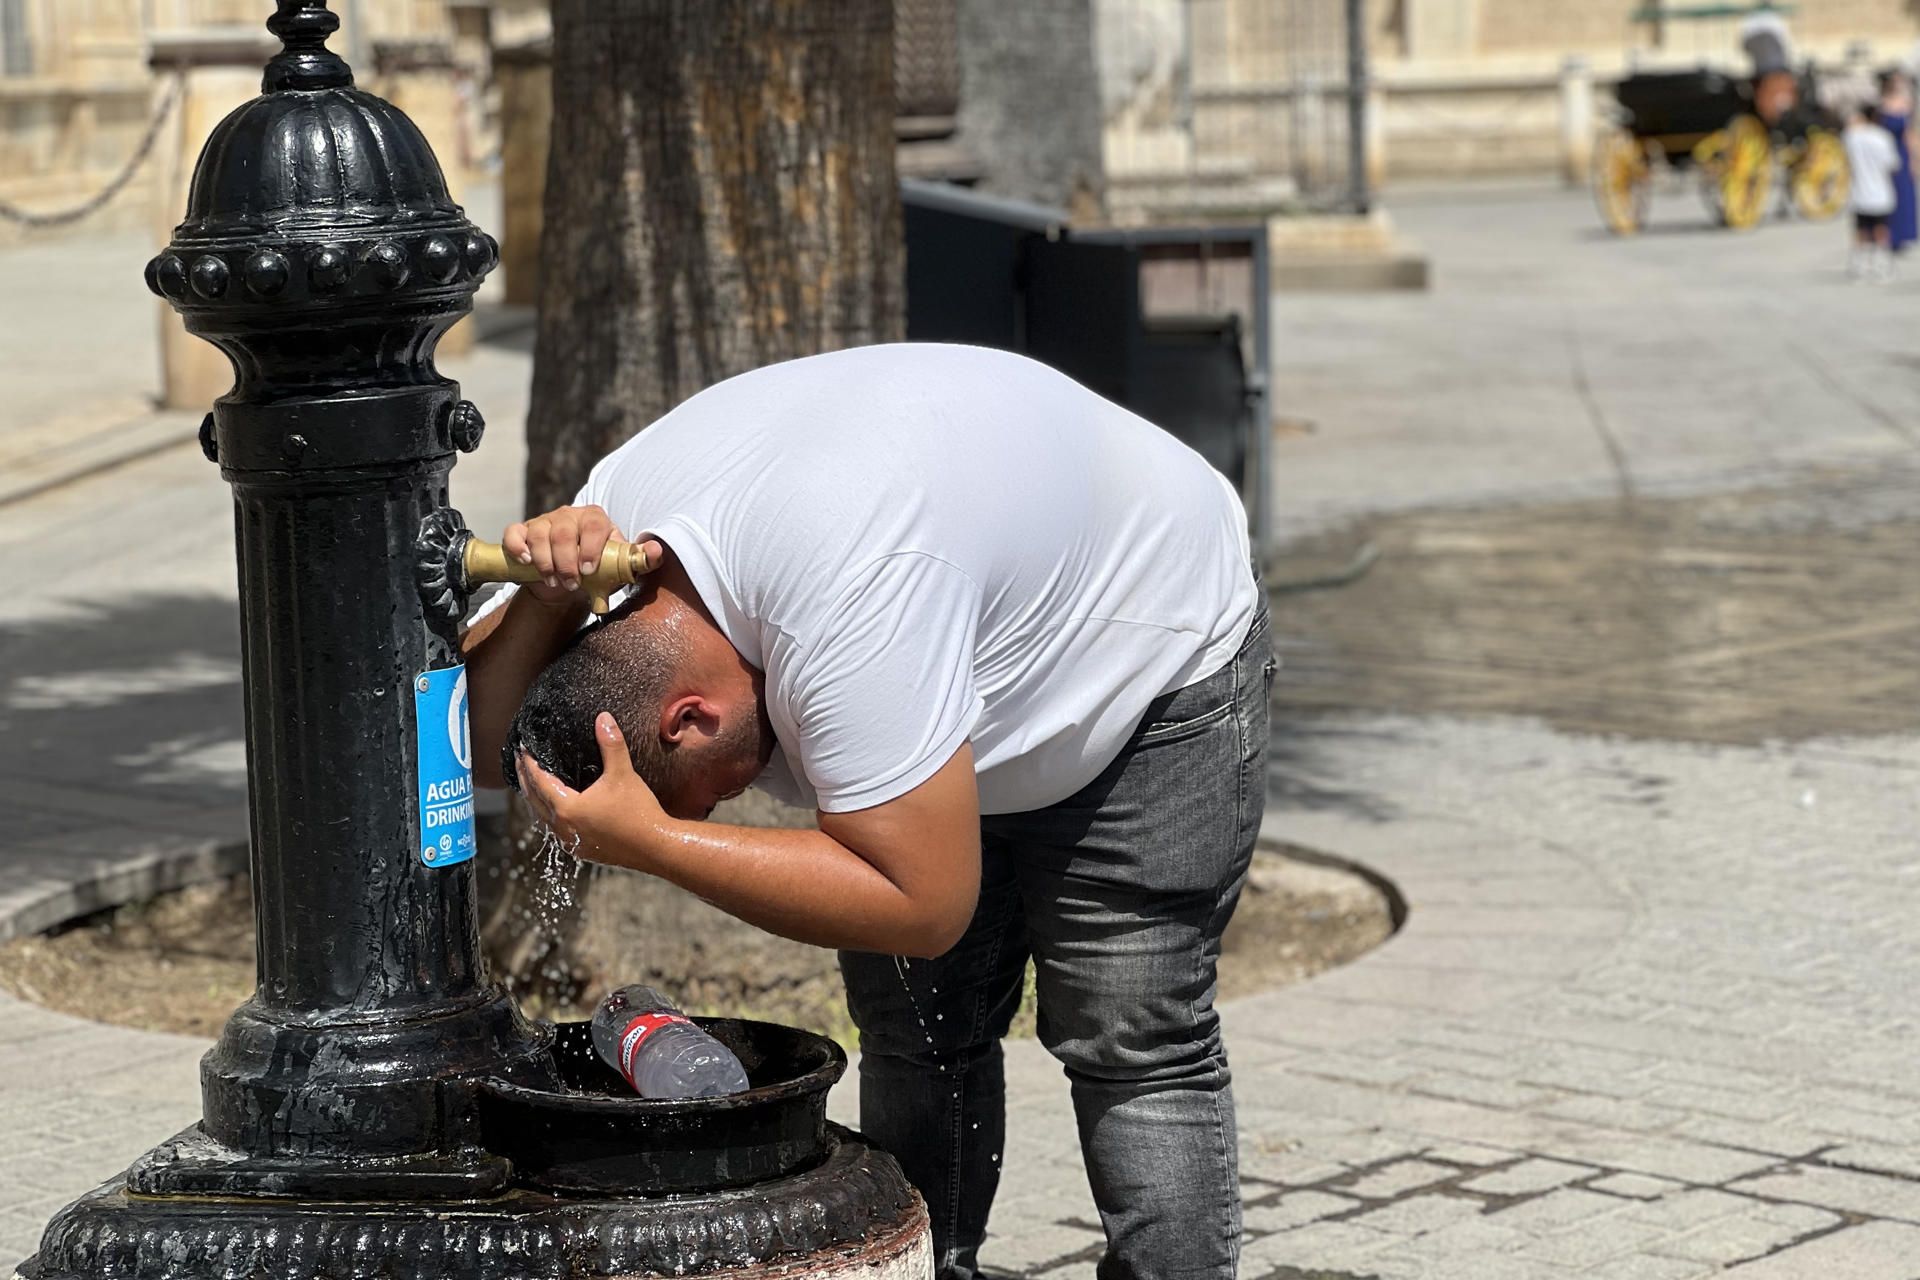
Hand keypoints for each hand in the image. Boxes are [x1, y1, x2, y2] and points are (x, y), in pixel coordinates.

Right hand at [501, 504, 663, 604]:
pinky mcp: (524, 531)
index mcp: (595, 518)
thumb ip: (638, 559)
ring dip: (545, 561)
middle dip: (566, 561)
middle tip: (570, 583)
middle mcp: (569, 515)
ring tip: (554, 581)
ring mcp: (544, 521)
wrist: (570, 579)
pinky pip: (514, 532)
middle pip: (564, 531)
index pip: (594, 524)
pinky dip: (517, 545)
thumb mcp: (618, 564)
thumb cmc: (598, 568)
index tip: (588, 570)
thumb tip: (657, 552)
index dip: (590, 547)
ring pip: (539, 534)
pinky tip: (526, 560)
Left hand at [517, 712, 667, 868]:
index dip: (529, 763)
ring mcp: (571, 842)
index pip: (539, 781)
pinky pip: (556, 828)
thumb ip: (611, 744)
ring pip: (543, 817)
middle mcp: (563, 828)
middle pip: (534, 800)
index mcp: (567, 808)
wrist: (656, 847)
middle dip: (526, 779)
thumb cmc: (638, 812)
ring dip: (536, 798)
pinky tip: (557, 808)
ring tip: (533, 783)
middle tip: (520, 761)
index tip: (523, 748)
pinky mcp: (582, 850)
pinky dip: (550, 814)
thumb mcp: (623, 774)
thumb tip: (603, 718)